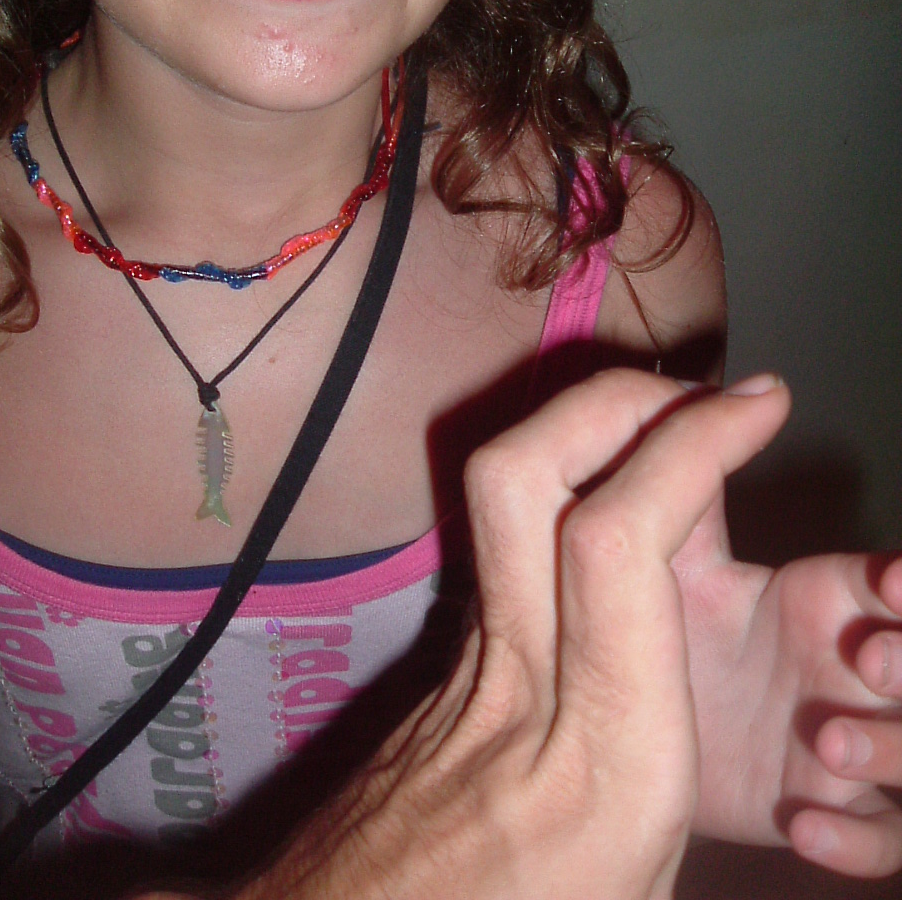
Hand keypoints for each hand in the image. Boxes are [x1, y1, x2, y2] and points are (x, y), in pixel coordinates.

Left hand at [228, 370, 787, 899]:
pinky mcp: (445, 656)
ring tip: (665, 421)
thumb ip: (701, 791)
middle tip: (696, 392)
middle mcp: (516, 684)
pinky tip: (617, 491)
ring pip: (497, 491)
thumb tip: (797, 757)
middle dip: (614, 401)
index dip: (689, 446)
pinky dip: (569, 474)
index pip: (614, 541)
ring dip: (587, 423)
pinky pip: (503, 529)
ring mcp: (463, 659)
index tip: (756, 405)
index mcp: (599, 760)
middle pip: (519, 479)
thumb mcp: (646, 885)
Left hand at [675, 437, 901, 875]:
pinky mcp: (827, 809)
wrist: (634, 734)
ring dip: (896, 746)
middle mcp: (853, 667)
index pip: (894, 585)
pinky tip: (809, 825)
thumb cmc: (671, 632)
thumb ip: (695, 479)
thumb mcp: (685, 555)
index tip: (889, 583)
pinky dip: (858, 836)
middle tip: (874, 655)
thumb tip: (739, 395)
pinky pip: (880, 835)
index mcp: (829, 599)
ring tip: (837, 742)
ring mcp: (851, 740)